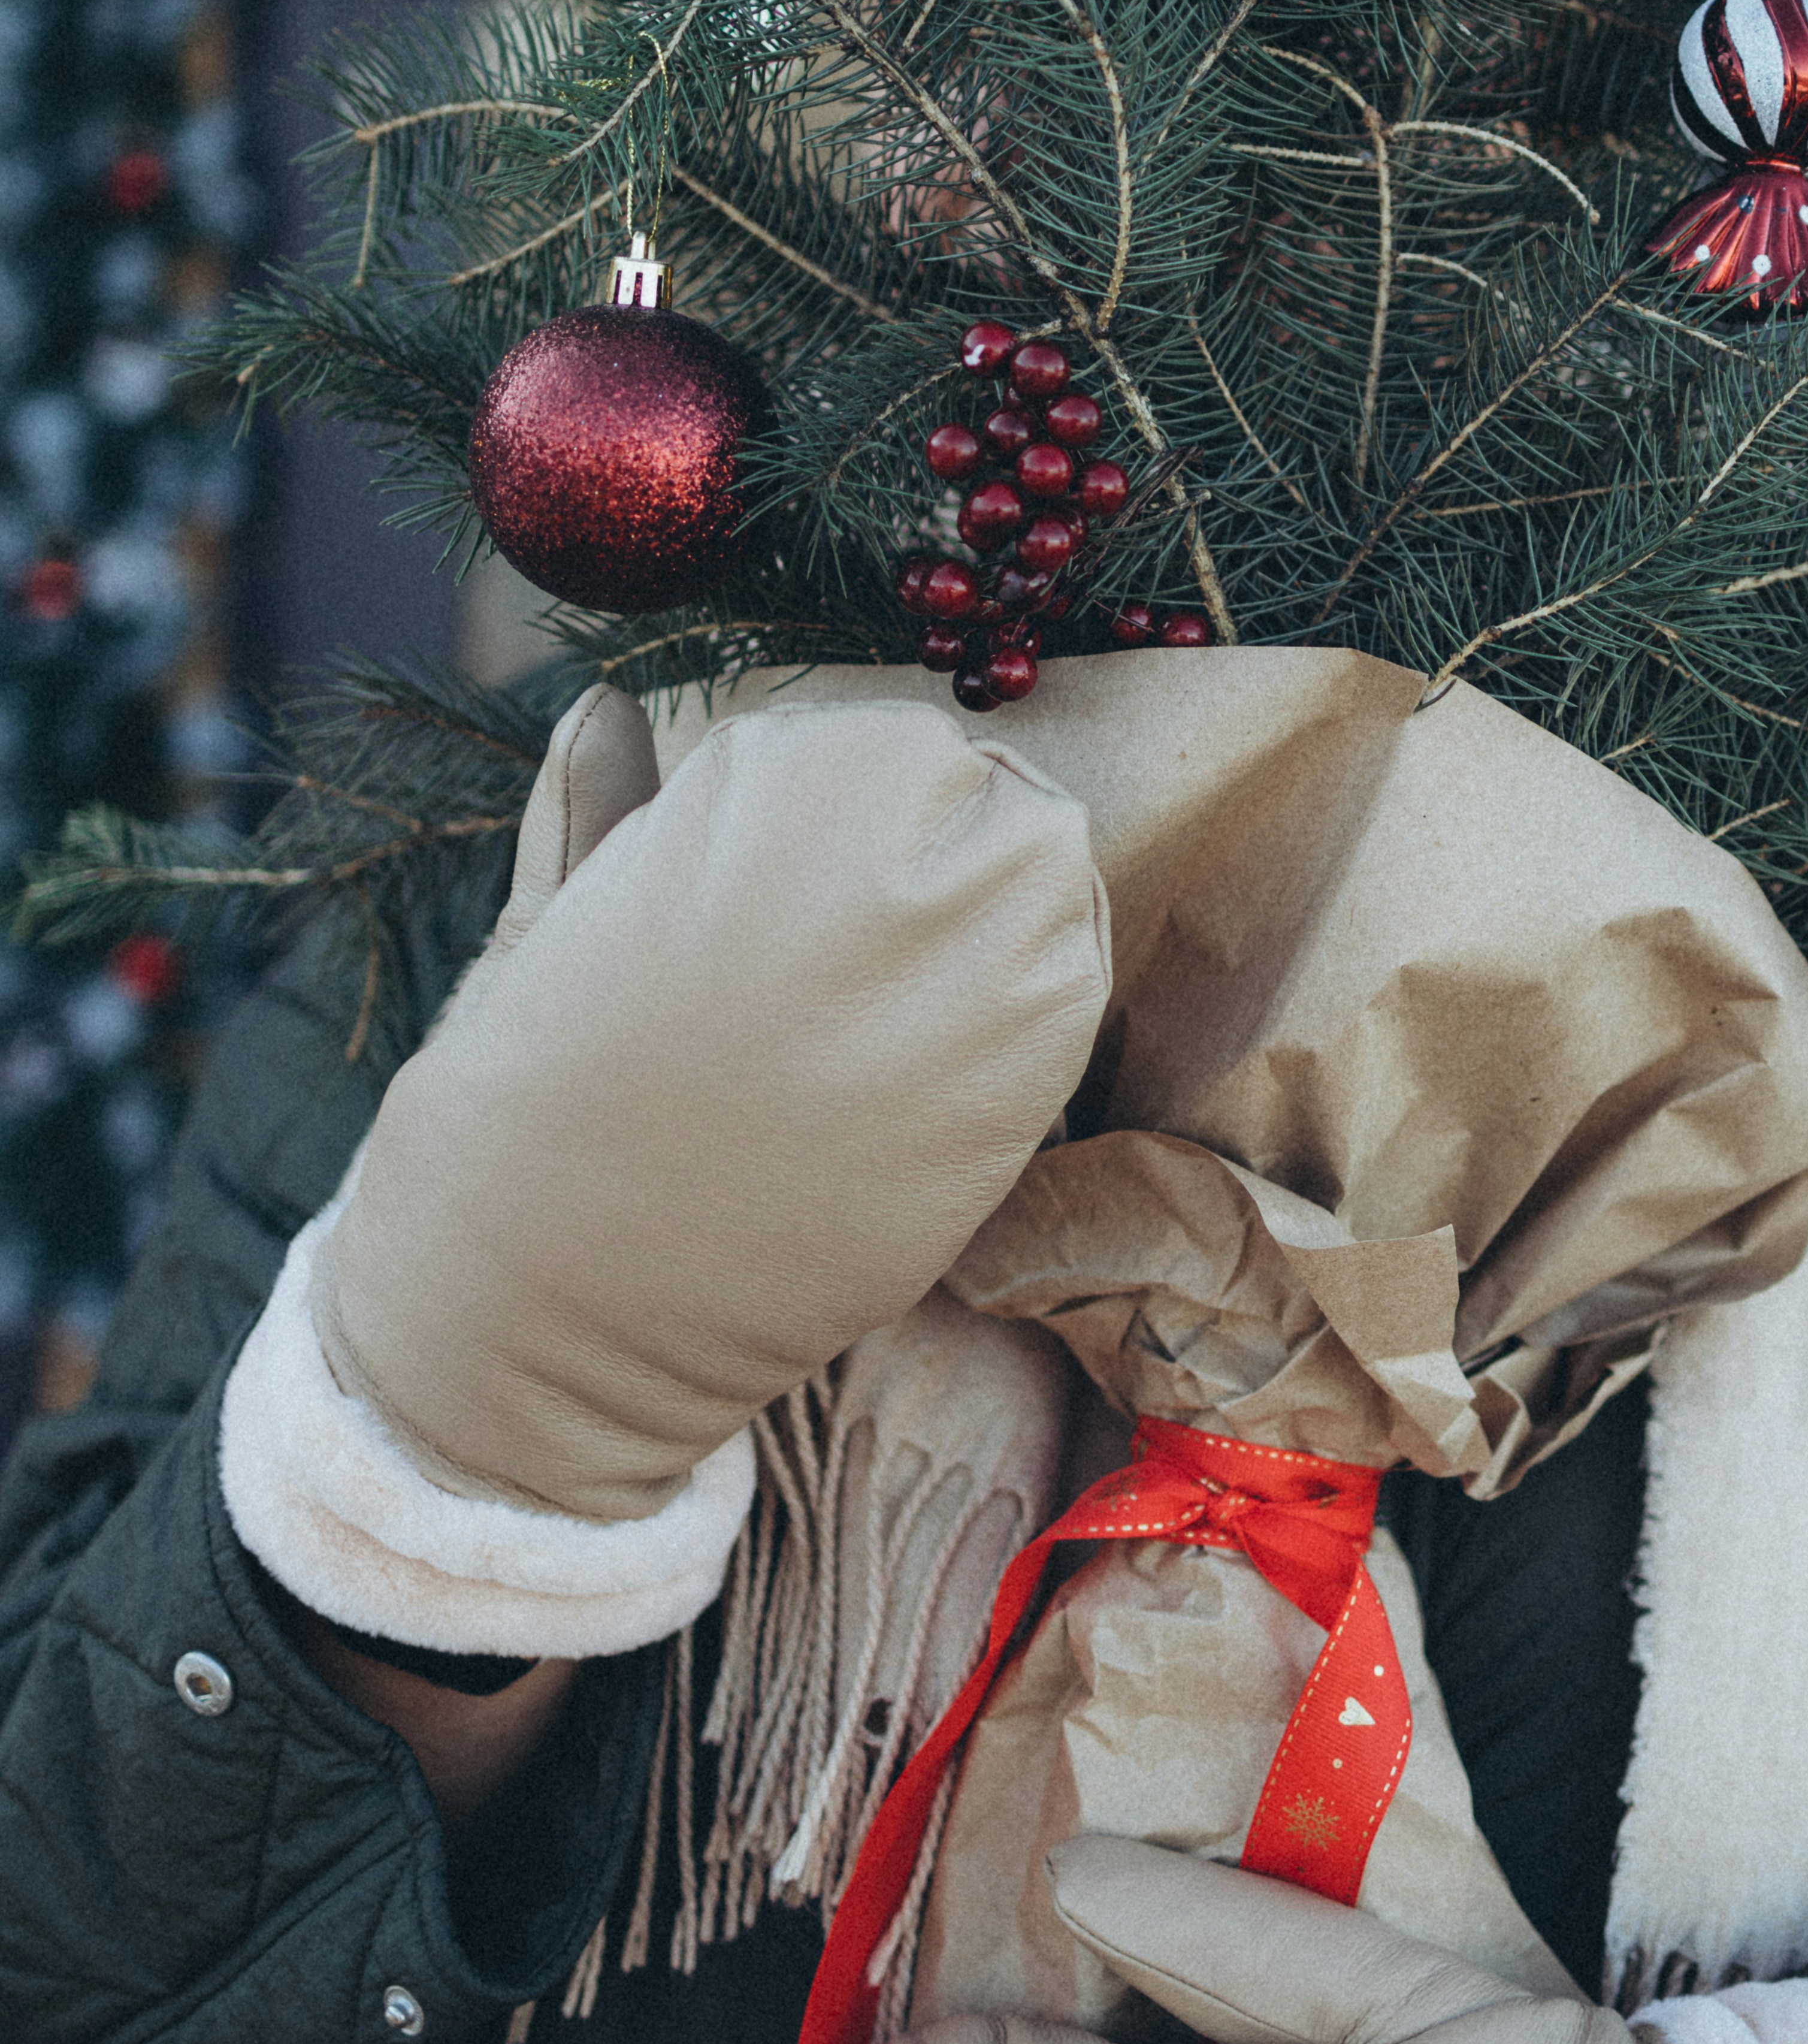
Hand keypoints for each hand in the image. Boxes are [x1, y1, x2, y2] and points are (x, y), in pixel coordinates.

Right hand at [311, 693, 1109, 1519]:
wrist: (530, 1332)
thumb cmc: (509, 1126)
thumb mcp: (539, 942)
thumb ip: (598, 820)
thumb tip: (604, 711)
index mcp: (755, 810)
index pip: (884, 737)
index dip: (852, 793)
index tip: (802, 859)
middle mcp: (879, 884)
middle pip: (994, 799)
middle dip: (945, 845)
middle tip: (864, 926)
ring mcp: (957, 1002)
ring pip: (1051, 891)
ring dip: (1002, 921)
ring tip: (904, 988)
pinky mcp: (1000, 1122)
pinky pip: (1063, 1011)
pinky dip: (1027, 1014)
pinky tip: (944, 1057)